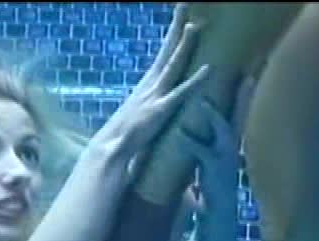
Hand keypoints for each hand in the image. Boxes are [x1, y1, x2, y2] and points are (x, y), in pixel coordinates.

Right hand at [92, 3, 210, 165]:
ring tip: (196, 25)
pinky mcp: (160, 111)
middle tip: (184, 5)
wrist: (109, 148)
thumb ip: (146, 103)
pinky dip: (195, 81)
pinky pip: (181, 93)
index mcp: (146, 85)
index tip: (181, 18)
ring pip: (173, 65)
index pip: (162, 56)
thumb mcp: (137, 114)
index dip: (172, 37)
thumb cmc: (123, 136)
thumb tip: (151, 99)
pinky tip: (209, 69)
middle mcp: (149, 85)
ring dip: (184, 45)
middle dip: (176, 28)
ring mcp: (154, 96)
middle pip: (166, 51)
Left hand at [177, 77, 257, 215]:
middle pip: (239, 113)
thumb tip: (203, 118)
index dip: (245, 91)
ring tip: (203, 101)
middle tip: (245, 74)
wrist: (217, 210)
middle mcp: (232, 144)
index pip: (240, 109)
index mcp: (231, 139)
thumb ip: (210, 137)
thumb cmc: (212, 179)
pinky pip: (201, 153)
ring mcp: (225, 156)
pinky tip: (180, 133)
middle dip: (243, 95)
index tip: (249, 69)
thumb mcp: (213, 154)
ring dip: (214, 116)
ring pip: (223, 131)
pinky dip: (191, 142)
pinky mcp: (212, 169)